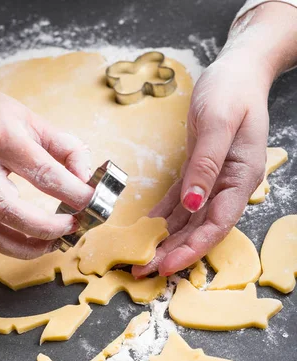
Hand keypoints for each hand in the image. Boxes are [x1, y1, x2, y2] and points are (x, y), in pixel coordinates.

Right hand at [0, 49, 93, 257]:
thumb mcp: (37, 122)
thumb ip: (68, 150)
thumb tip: (86, 182)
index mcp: (1, 137)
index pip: (41, 172)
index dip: (72, 192)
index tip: (91, 202)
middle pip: (8, 209)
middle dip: (45, 227)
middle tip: (72, 226)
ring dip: (26, 247)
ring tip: (54, 244)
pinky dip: (10, 246)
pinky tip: (32, 244)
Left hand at [134, 0, 296, 278]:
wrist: (237, 71)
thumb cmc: (232, 91)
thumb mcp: (218, 123)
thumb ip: (206, 165)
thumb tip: (193, 204)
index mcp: (241, 180)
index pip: (217, 226)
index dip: (192, 249)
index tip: (165, 265)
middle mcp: (228, 187)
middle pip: (199, 231)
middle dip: (172, 253)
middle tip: (141, 271)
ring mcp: (213, 183)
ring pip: (187, 222)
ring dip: (164, 241)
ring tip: (138, 259)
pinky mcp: (198, 174)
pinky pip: (178, 203)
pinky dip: (162, 218)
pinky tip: (144, 230)